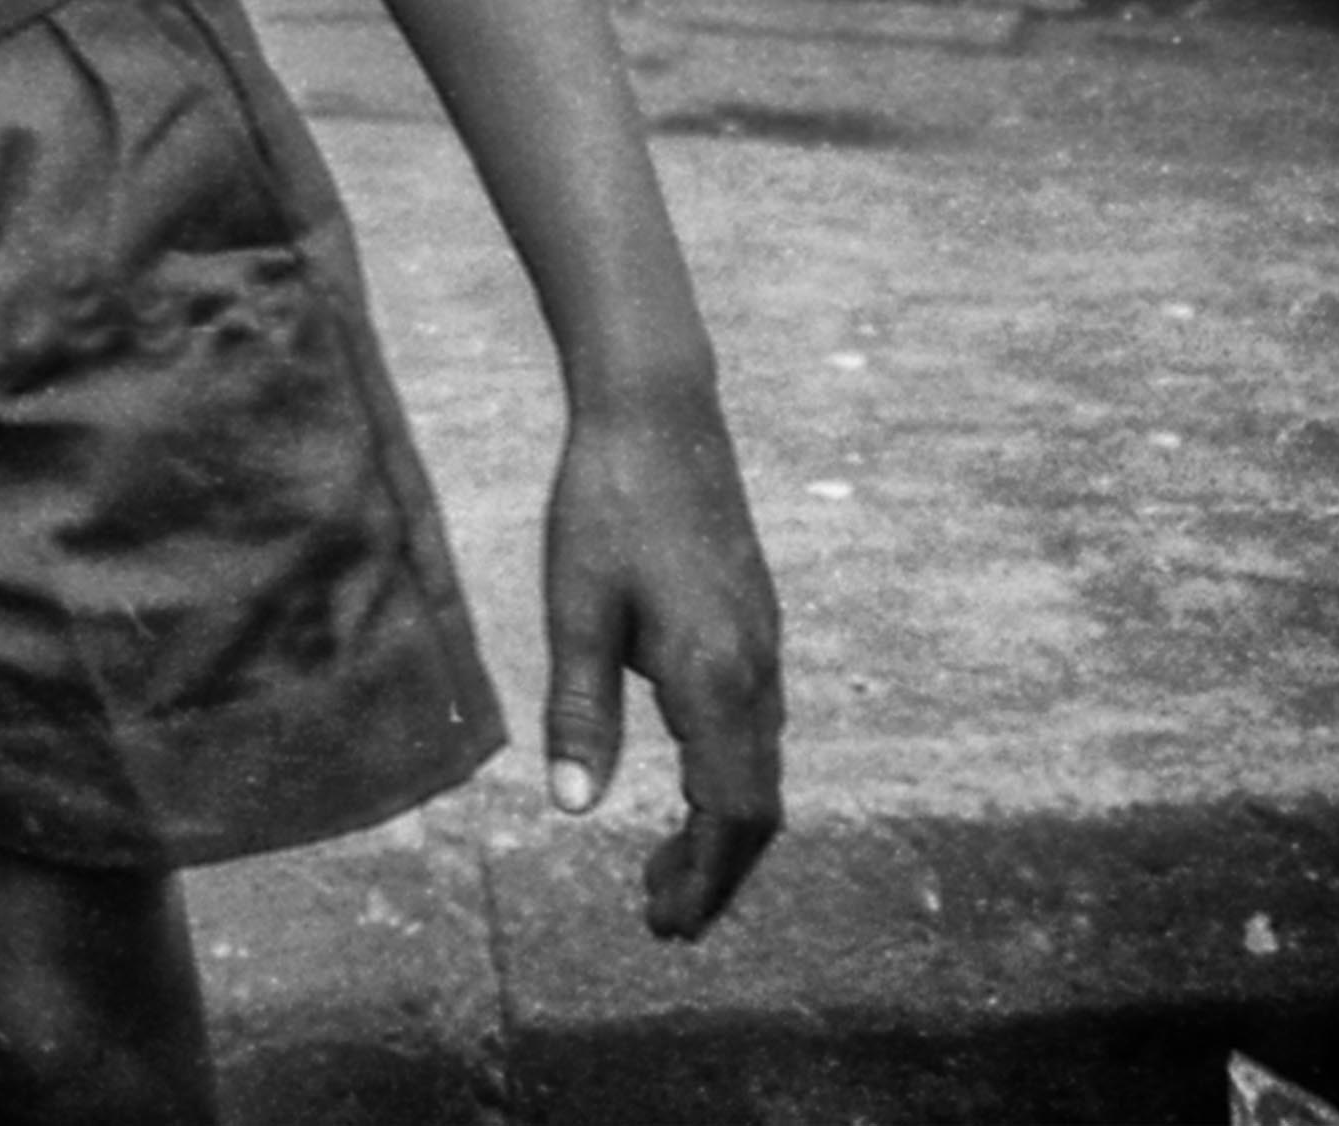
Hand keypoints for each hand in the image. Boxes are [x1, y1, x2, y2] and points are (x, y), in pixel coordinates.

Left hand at [542, 393, 785, 938]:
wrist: (660, 414)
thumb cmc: (604, 505)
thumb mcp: (574, 608)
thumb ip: (579, 710)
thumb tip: (574, 808)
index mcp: (716, 675)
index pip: (730, 811)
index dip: (703, 876)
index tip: (665, 923)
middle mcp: (757, 669)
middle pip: (756, 806)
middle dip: (713, 871)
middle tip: (660, 920)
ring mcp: (764, 646)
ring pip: (761, 768)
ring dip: (720, 829)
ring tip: (662, 872)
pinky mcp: (755, 625)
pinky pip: (757, 730)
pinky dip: (728, 780)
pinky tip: (688, 783)